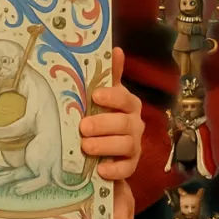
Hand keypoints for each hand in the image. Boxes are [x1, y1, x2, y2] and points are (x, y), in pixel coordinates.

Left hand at [80, 48, 143, 179]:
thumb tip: (116, 49)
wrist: (107, 146)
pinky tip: (100, 169)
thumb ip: (109, 75)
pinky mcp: (131, 165)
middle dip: (103, 124)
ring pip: (126, 145)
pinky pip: (127, 169)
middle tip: (83, 127)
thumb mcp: (104, 94)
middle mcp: (135, 124)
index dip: (112, 97)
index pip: (124, 98)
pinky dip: (114, 170)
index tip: (95, 96)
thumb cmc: (103, 113)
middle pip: (124, 124)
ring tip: (85, 146)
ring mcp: (135, 145)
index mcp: (129, 104)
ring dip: (105, 146)